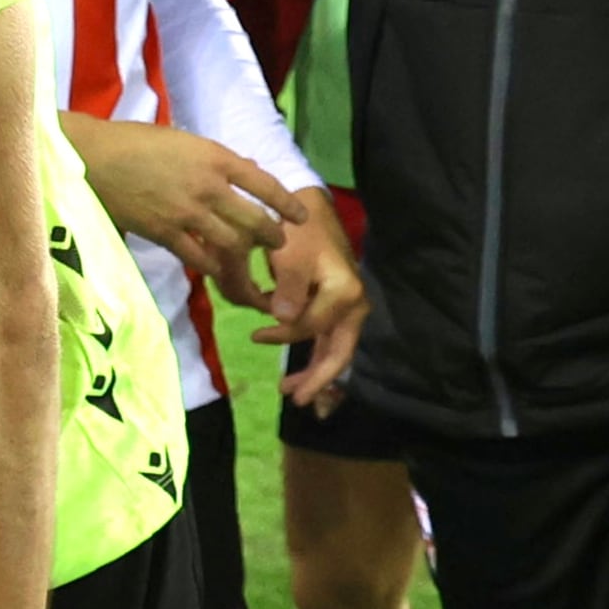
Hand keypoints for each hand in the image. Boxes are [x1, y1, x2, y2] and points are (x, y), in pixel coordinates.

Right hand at [65, 116, 299, 308]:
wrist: (95, 158)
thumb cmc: (138, 142)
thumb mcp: (185, 141)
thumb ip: (217, 159)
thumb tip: (249, 169)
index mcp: (215, 157)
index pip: (264, 183)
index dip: (287, 203)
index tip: (300, 216)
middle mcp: (207, 186)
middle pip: (254, 220)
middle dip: (272, 236)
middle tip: (278, 242)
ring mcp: (186, 212)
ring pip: (232, 242)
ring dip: (246, 253)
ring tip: (249, 257)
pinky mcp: (164, 233)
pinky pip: (199, 257)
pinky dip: (213, 264)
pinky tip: (216, 267)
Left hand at [253, 185, 366, 411]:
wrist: (307, 208)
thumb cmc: (298, 230)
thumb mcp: (290, 255)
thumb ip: (288, 288)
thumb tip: (282, 319)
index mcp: (344, 292)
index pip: (311, 327)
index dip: (283, 336)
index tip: (256, 335)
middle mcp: (353, 304)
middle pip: (339, 351)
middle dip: (318, 378)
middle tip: (296, 400)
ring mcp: (347, 307)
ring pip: (335, 349)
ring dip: (316, 371)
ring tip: (293, 392)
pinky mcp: (337, 306)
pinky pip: (329, 338)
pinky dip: (316, 355)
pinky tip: (300, 370)